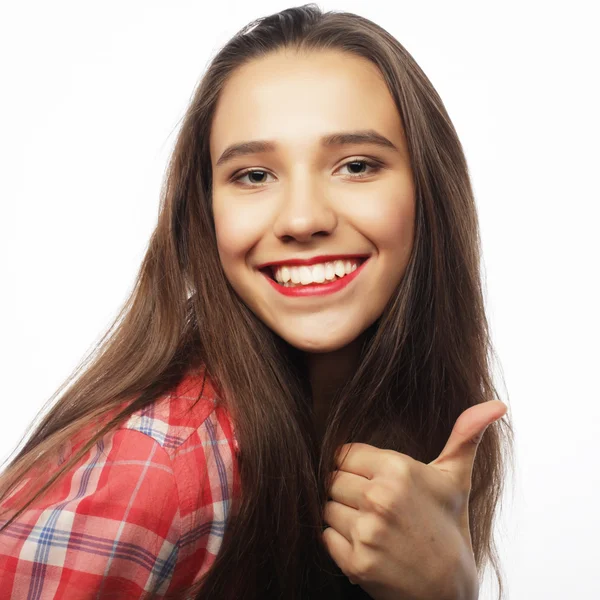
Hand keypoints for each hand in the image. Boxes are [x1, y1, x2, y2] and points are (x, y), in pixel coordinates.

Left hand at [322, 400, 506, 599]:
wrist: (449, 590)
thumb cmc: (449, 526)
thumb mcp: (456, 478)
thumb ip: (465, 436)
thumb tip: (496, 404)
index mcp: (397, 470)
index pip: (344, 454)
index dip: (356, 467)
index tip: (373, 480)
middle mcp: (379, 498)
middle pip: (333, 480)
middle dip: (348, 491)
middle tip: (374, 506)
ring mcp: (367, 532)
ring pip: (327, 506)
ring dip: (342, 516)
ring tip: (372, 525)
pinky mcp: (356, 562)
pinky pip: (325, 537)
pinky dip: (339, 541)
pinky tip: (366, 544)